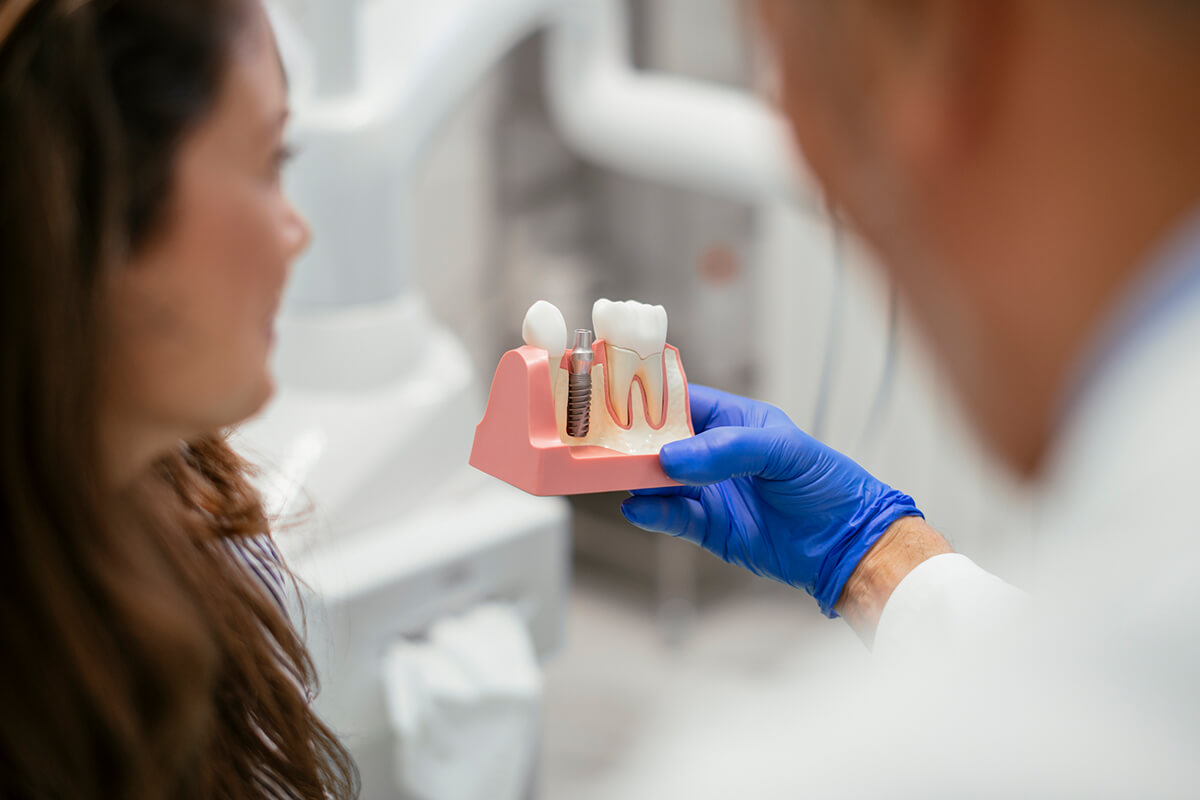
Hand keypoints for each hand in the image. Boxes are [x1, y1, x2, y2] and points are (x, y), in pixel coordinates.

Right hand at [621, 385, 922, 616]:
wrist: (849, 545)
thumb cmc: (829, 484)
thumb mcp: (784, 451)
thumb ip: (727, 449)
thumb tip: (671, 456)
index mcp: (734, 421)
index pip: (681, 401)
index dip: (648, 399)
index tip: (613, 398)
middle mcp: (716, 455)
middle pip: (660, 443)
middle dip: (633, 443)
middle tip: (603, 444)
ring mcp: (711, 492)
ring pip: (660, 482)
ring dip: (638, 480)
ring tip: (618, 477)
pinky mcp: (711, 529)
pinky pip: (673, 518)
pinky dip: (653, 514)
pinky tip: (639, 509)